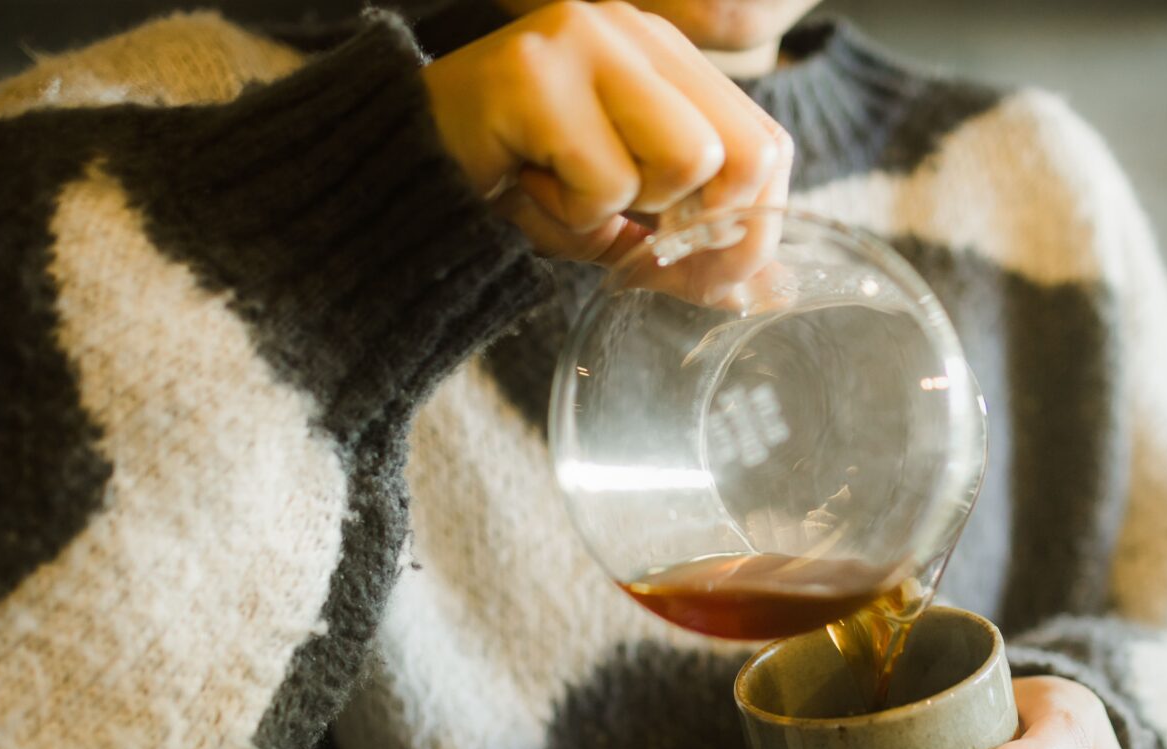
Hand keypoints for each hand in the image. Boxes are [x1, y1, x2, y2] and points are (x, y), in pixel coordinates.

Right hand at [423, 0, 791, 276]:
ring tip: (568, 195)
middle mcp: (634, 33)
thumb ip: (688, 238)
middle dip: (705, 231)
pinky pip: (605, 182)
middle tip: (644, 246)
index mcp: (665, 57)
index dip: (756, 222)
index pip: (766, 141)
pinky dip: (570, 216)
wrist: (400, 167)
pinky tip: (526, 188)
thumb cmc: (515, 182)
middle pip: (744, 152)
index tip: (718, 274)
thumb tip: (766, 296)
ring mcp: (586, 41)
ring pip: (686, 160)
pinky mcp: (538, 74)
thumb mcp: (618, 212)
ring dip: (627, 211)